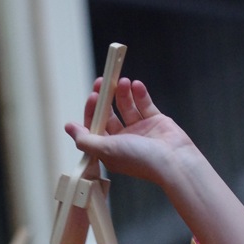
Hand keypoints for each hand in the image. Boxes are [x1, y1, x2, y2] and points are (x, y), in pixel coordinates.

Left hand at [64, 78, 201, 186]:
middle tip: (102, 82)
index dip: (92, 111)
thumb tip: (68, 127)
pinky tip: (136, 85)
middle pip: (109, 114)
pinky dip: (140, 94)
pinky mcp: (155, 122)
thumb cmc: (141, 160)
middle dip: (105, 98)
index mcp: (109, 150)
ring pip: (126, 107)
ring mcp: (140, 130)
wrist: (174, 161)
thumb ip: (85, 139)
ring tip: (122, 81)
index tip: (93, 96)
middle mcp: (123, 140)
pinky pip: (144, 104)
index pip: (94, 127)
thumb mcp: (106, 149)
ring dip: (122, 93)